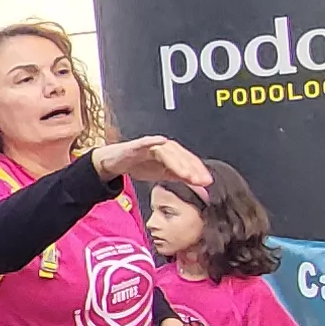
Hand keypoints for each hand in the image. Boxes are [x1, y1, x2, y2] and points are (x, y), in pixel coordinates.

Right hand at [91, 135, 212, 195]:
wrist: (116, 162)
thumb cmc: (140, 165)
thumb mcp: (163, 173)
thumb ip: (180, 177)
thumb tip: (199, 185)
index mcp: (172, 154)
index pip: (188, 161)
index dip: (199, 170)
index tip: (207, 182)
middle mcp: (165, 147)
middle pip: (181, 155)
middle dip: (192, 168)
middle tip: (200, 180)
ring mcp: (151, 145)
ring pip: (168, 151)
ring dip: (178, 161)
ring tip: (186, 173)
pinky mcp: (137, 145)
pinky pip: (146, 142)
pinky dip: (153, 140)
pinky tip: (160, 141)